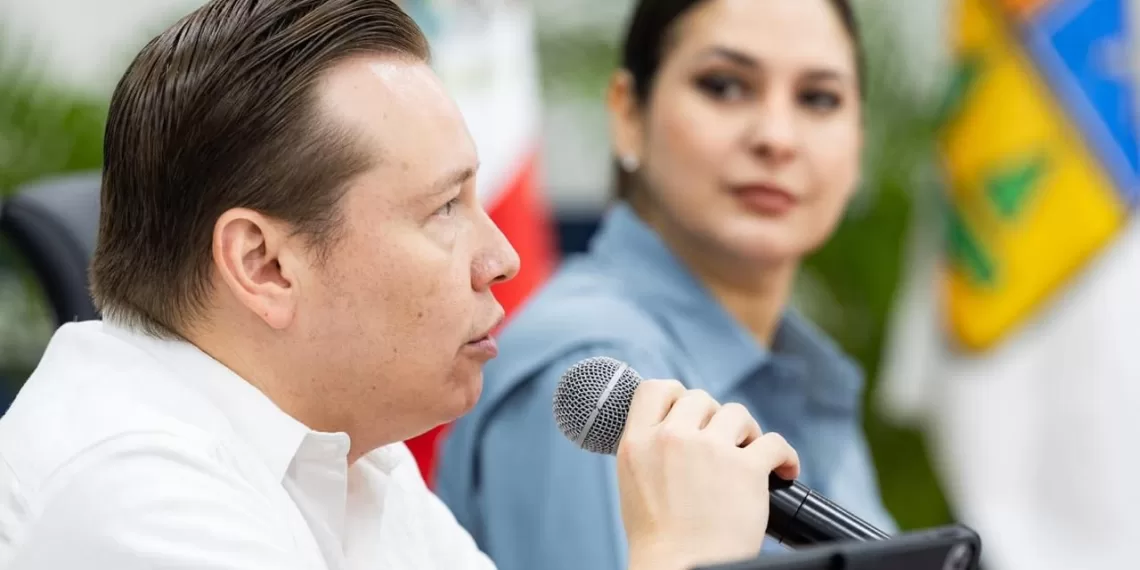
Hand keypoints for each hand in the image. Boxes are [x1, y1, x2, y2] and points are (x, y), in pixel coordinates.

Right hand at [618, 380, 799, 569]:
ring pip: (737, 413)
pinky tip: (784, 470)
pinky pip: (775, 442)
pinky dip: (785, 457)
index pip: (656, 388)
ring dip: (746, 432)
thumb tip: (671, 427)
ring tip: (748, 455)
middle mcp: (672, 438)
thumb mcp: (633, 482)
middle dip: (713, 418)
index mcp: (637, 442)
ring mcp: (710, 450)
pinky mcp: (746, 468)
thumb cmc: (659, 539)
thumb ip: (649, 448)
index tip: (688, 413)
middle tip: (721, 443)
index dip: (676, 395)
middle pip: (700, 397)